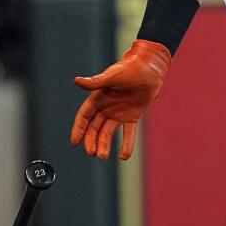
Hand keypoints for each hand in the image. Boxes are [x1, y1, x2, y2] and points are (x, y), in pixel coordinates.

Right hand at [71, 39, 171, 159]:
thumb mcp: (113, 76)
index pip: (84, 116)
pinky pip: (127, 133)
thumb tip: (77, 81)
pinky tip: (124, 156)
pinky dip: (126, 144)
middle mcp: (106, 107)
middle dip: (91, 140)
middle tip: (92, 153)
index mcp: (98, 97)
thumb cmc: (130, 68)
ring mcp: (118, 113)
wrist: (151, 69)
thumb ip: (96, 82)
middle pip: (94, 127)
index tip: (74, 142)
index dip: (79, 129)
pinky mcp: (131, 117)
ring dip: (104, 144)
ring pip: (107, 132)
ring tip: (102, 156)